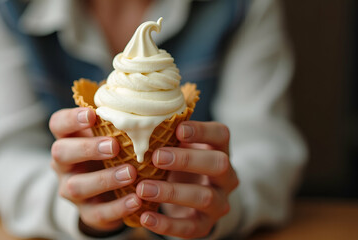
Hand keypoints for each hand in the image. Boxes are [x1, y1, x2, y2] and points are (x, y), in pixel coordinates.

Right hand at [49, 107, 141, 232]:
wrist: (108, 194)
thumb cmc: (113, 153)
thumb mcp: (111, 136)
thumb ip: (121, 122)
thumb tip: (152, 103)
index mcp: (68, 138)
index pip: (58, 124)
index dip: (71, 118)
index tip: (92, 114)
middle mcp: (63, 164)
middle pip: (62, 153)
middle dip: (87, 148)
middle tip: (114, 146)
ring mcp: (71, 190)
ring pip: (78, 186)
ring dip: (105, 179)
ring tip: (131, 173)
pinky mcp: (86, 213)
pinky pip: (98, 213)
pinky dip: (118, 207)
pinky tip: (137, 200)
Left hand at [136, 121, 238, 238]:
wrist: (191, 200)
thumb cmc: (181, 164)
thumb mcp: (179, 147)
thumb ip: (168, 135)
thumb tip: (137, 119)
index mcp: (219, 150)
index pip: (221, 135)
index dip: (202, 131)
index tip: (178, 128)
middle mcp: (226, 176)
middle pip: (218, 164)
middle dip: (186, 160)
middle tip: (156, 158)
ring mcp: (219, 202)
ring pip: (205, 197)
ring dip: (172, 192)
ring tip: (143, 189)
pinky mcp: (205, 225)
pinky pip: (189, 227)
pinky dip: (166, 224)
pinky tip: (145, 217)